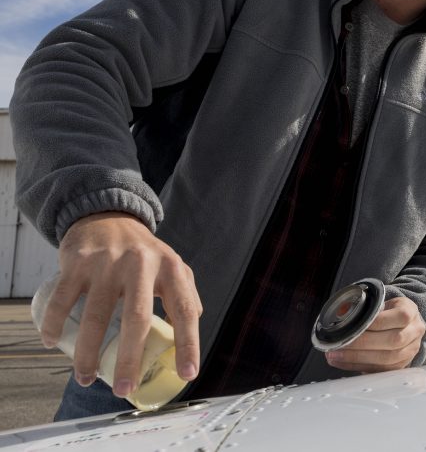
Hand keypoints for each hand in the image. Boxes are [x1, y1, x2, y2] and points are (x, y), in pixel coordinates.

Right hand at [42, 212, 202, 397]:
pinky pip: (63, 299)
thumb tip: (192, 330)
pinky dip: (54, 324)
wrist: (109, 217)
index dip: (189, 344)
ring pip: (96, 315)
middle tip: (124, 389)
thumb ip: (187, 296)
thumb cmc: (144, 254)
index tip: (187, 373)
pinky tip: (52, 342)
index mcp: (171, 270)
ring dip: (87, 353)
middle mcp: (142, 264)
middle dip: (130, 359)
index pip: (185, 311)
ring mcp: (108, 262)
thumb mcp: (173, 268)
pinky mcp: (79, 261)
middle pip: (137, 319)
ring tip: (85, 377)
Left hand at [324, 297, 425, 372]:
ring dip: (359, 359)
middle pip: (392, 341)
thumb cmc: (388, 311)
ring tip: (336, 356)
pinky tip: (344, 363)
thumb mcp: (383, 303)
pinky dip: (360, 367)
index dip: (374, 324)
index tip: (352, 327)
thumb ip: (368, 310)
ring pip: (387, 359)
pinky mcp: (402, 365)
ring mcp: (411, 350)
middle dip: (362, 344)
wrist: (404, 323)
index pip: (396, 318)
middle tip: (339, 345)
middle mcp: (414, 331)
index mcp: (410, 311)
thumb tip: (342, 318)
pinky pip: (382, 370)